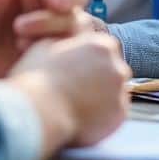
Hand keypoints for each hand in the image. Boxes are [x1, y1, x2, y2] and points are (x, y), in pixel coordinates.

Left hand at [0, 0, 88, 77]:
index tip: (55, 1)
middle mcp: (49, 13)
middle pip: (75, 14)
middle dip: (59, 19)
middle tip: (27, 25)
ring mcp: (48, 38)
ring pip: (71, 36)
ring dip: (48, 35)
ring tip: (18, 39)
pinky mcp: (44, 60)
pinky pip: (62, 58)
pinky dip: (50, 55)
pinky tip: (23, 54)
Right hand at [10, 32, 130, 151]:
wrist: (39, 111)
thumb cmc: (37, 78)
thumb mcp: (45, 45)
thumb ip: (64, 41)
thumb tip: (66, 43)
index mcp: (102, 44)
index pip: (99, 51)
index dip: (83, 61)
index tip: (71, 71)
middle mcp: (118, 66)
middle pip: (109, 71)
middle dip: (95, 79)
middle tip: (74, 90)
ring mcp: (121, 91)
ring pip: (112, 93)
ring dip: (99, 98)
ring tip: (75, 106)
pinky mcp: (119, 114)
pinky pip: (112, 114)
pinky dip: (101, 117)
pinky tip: (82, 118)